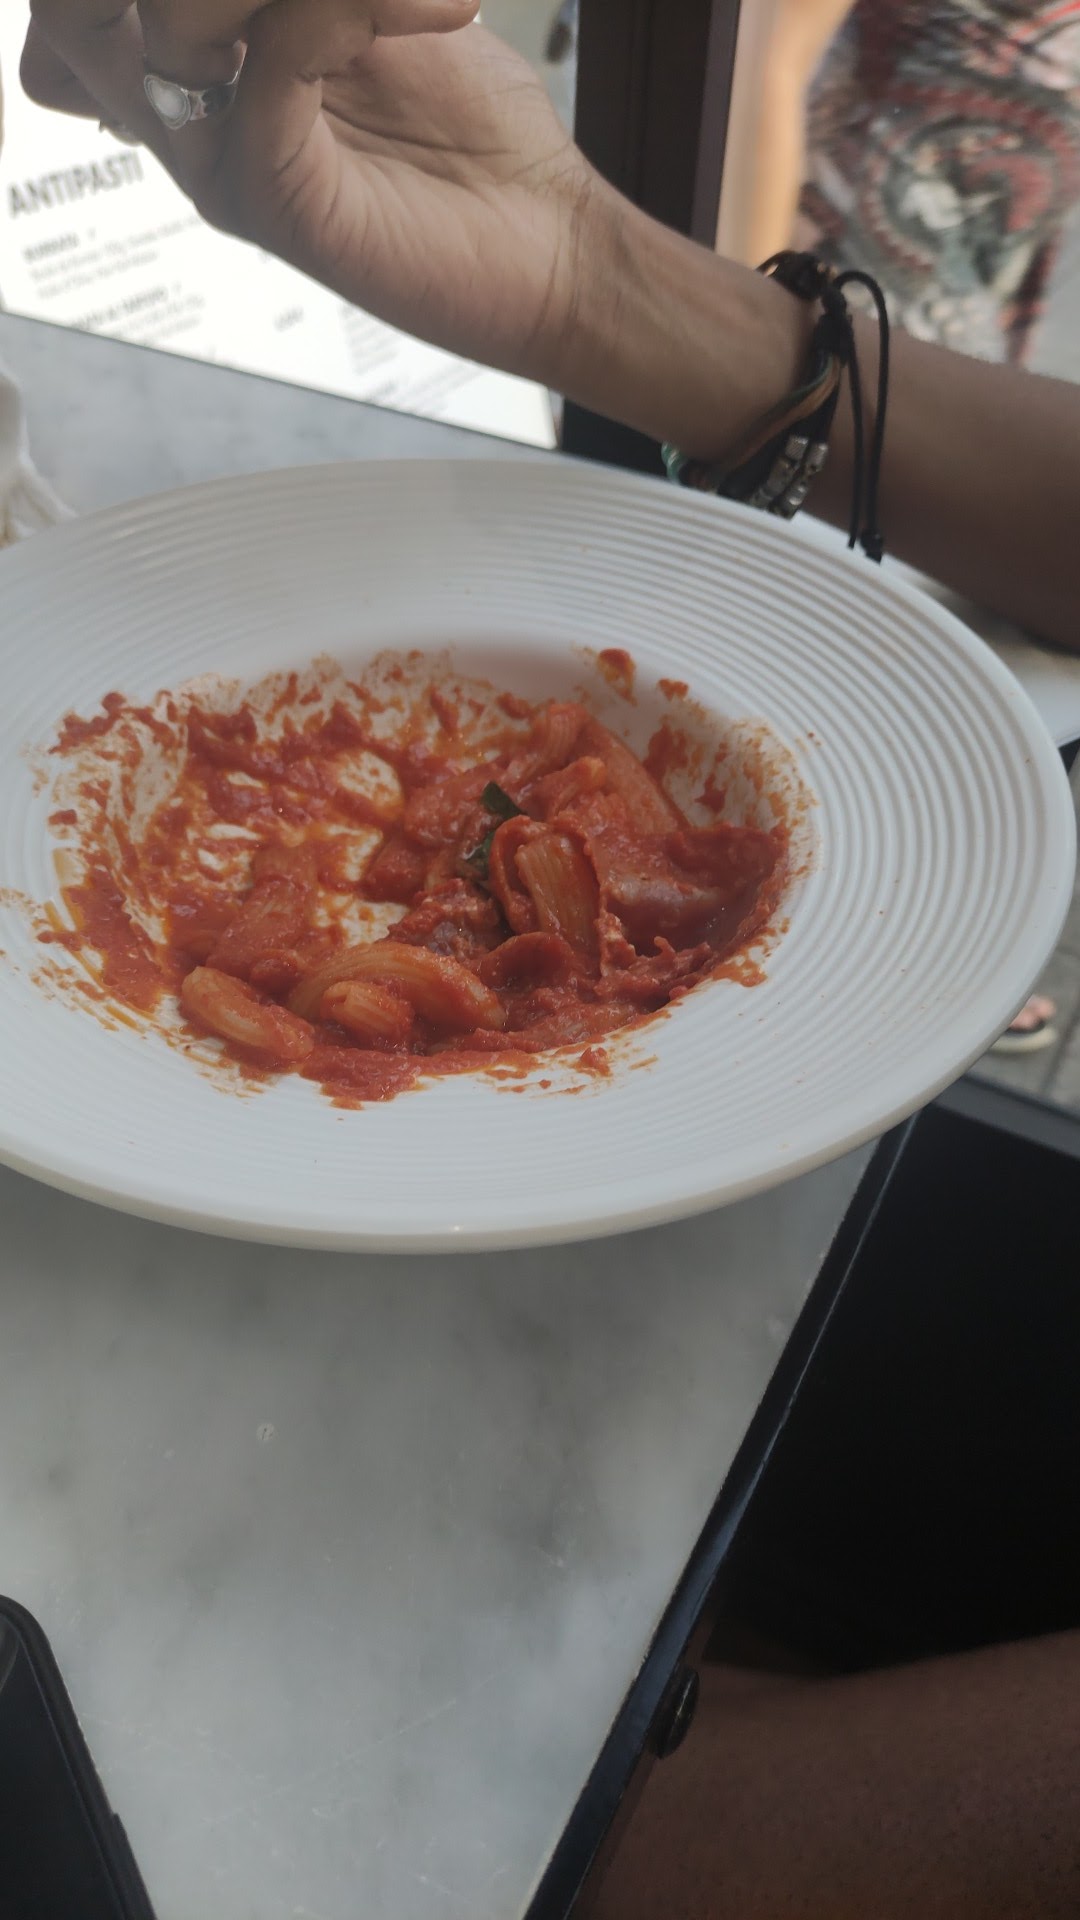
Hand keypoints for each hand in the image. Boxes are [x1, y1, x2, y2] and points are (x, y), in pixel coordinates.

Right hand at [21, 1, 600, 384]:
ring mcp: (222, 162)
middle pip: (75, 10)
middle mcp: (189, 111)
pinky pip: (274, 62)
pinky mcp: (278, 204)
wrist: (553, 251)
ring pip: (173, 18)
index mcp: (199, 57)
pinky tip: (442, 8)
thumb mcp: (379, 10)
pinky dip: (355, 4)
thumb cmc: (478, 139)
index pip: (85, 0)